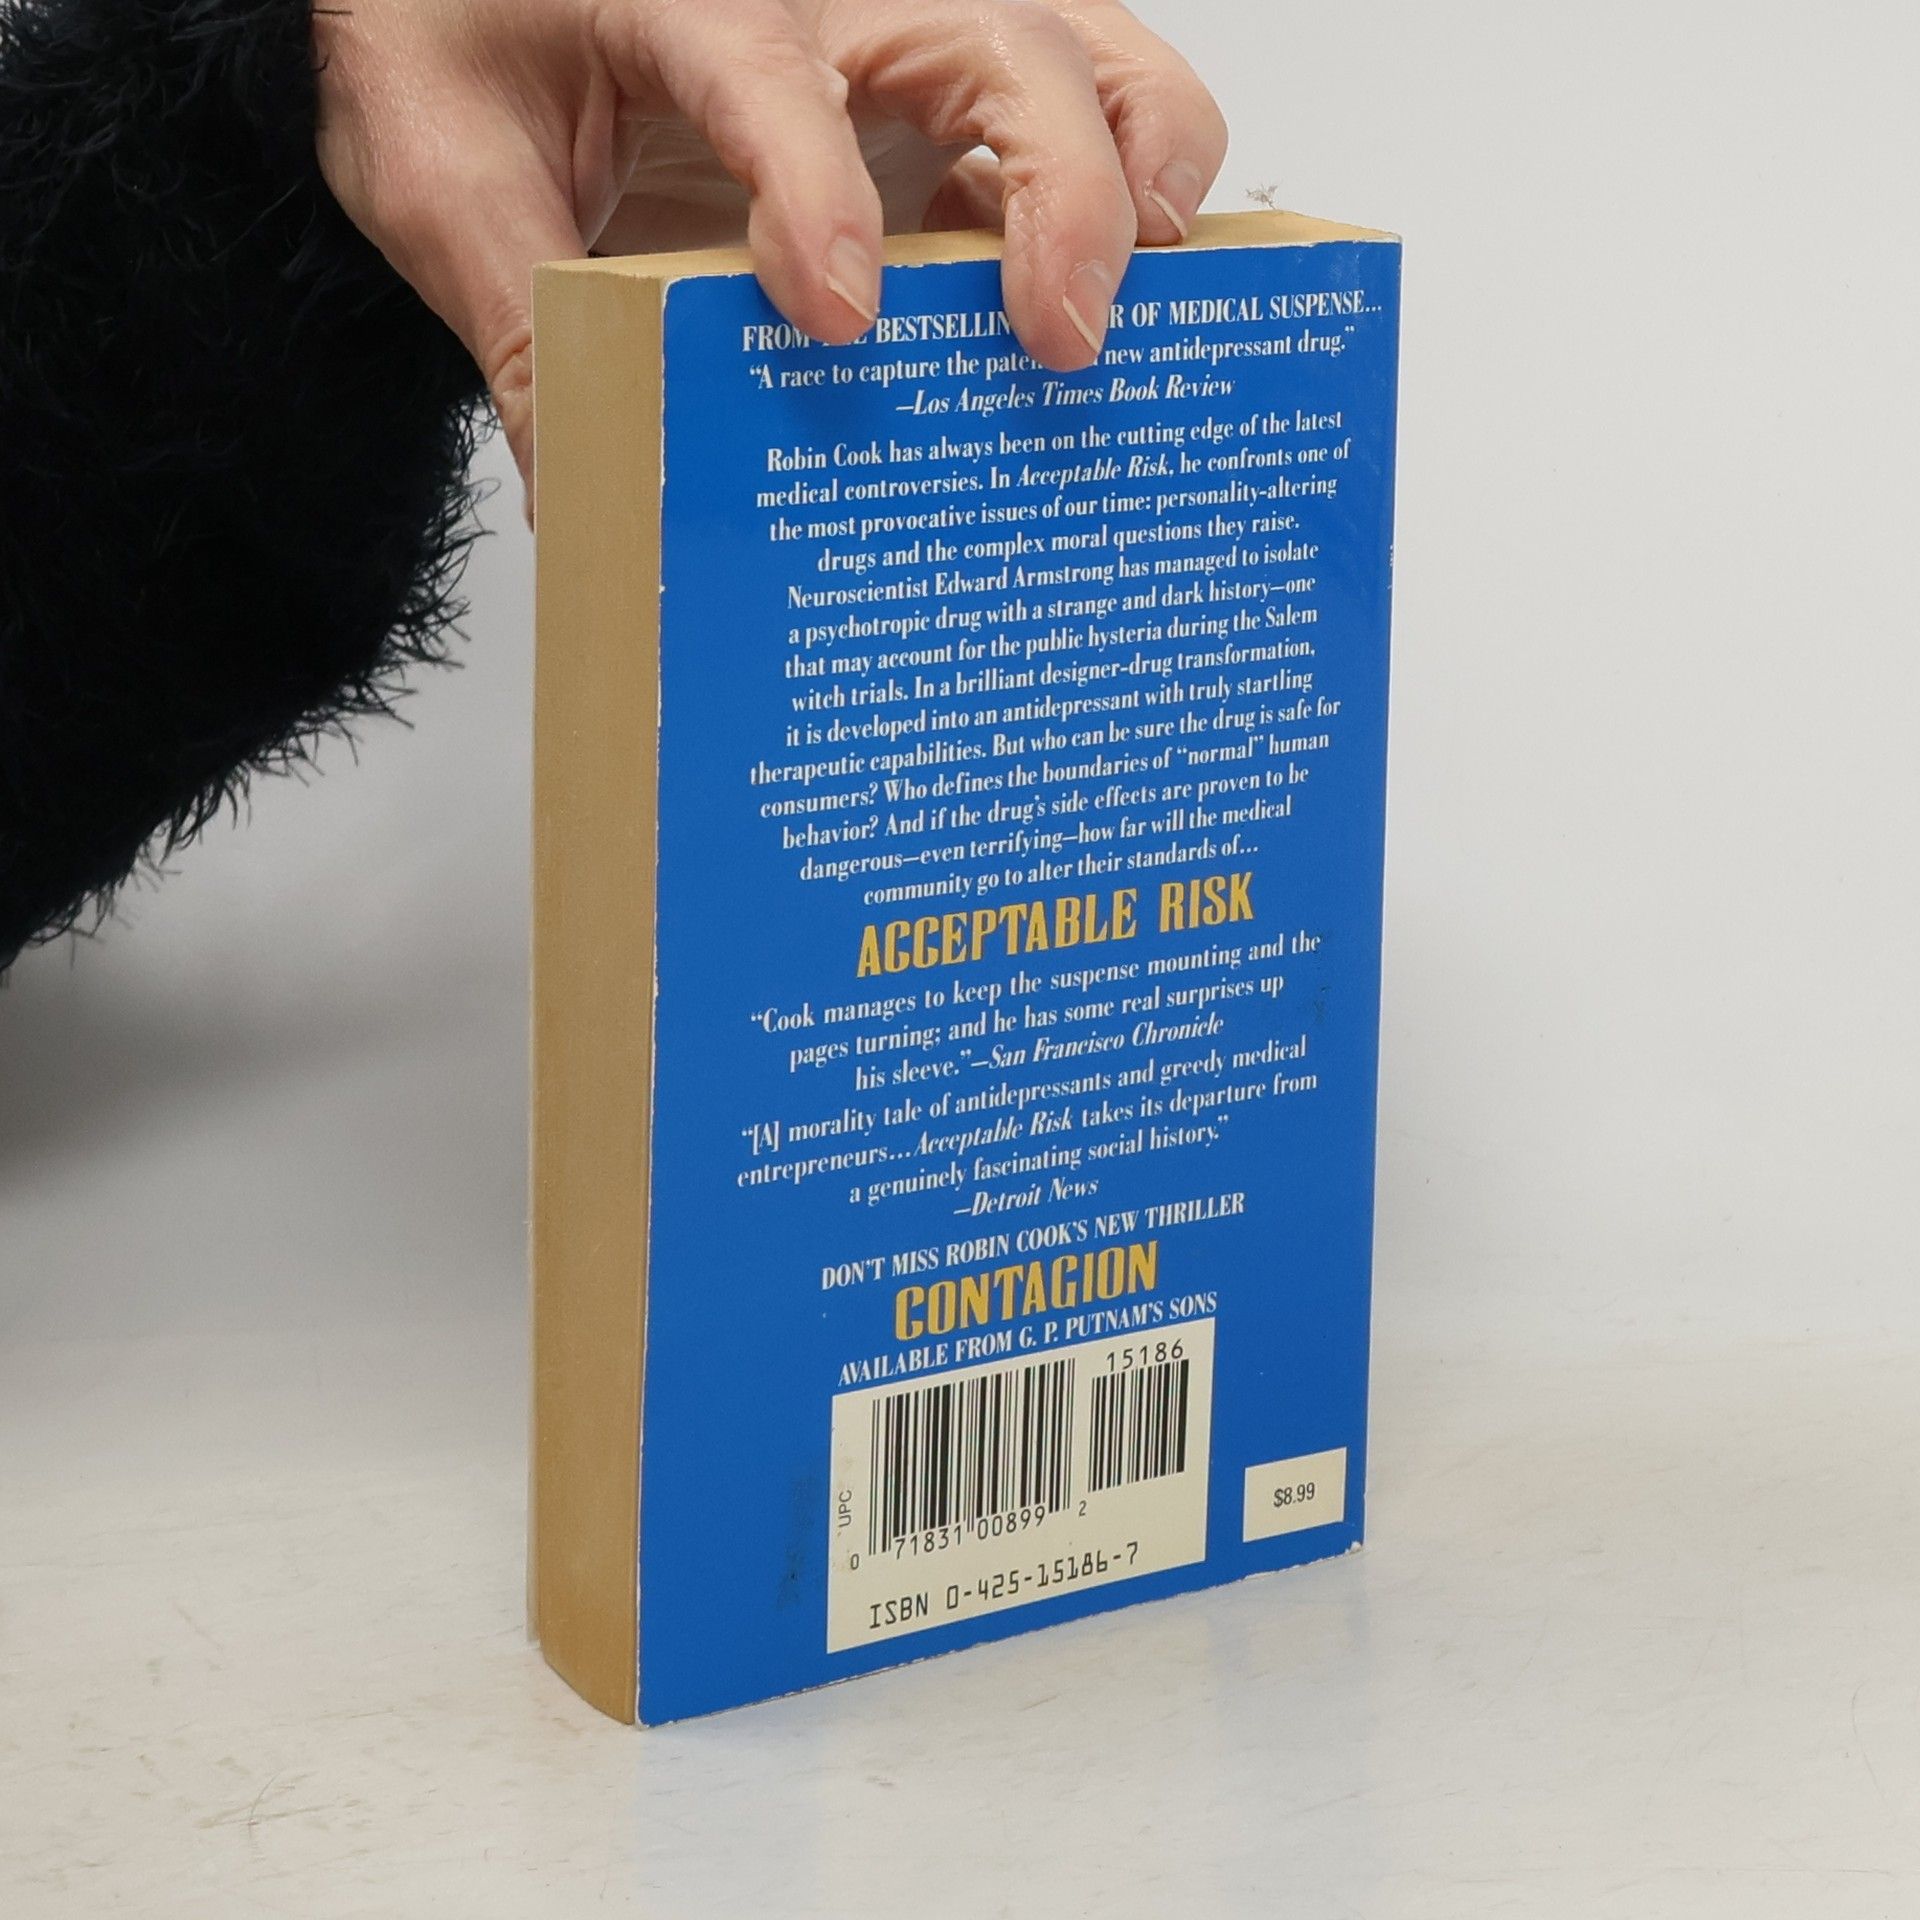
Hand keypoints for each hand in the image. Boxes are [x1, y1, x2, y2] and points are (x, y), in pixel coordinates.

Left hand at [314, 0, 1226, 490]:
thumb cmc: (465, 34)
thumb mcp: (448, 175)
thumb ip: (515, 319)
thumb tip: (582, 494)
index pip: (775, 72)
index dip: (818, 190)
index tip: (836, 319)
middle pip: (1003, 40)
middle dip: (1060, 192)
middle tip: (1057, 342)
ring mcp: (908, 31)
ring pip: (1089, 50)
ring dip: (1140, 172)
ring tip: (1138, 308)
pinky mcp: (945, 89)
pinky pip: (1087, 103)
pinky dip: (1133, 191)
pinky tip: (1118, 301)